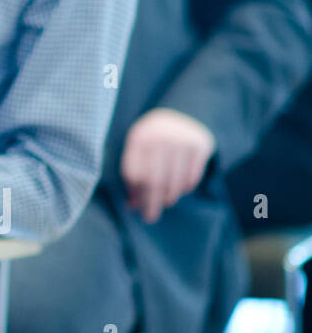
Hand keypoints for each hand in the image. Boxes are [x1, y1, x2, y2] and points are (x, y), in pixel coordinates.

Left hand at [120, 108, 215, 223]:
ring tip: (165, 202)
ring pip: (174, 182)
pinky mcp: (200, 146)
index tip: (135, 206)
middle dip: (151, 203)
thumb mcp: (139, 146)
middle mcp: (160, 138)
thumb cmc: (154, 137)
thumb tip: (131, 205)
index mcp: (139, 137)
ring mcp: (182, 141)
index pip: (134, 172)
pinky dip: (185, 188)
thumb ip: (134, 171)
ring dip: (169, 197)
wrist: (184, 114)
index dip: (134, 192)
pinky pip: (192, 177)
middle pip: (154, 181)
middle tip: (149, 218)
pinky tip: (180, 189)